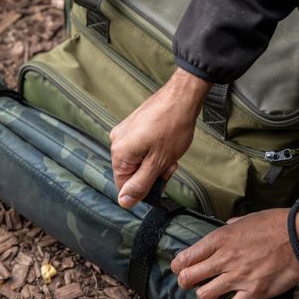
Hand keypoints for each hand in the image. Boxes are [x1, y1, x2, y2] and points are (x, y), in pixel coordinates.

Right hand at [110, 68, 210, 207]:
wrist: (182, 97)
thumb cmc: (173, 126)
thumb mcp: (158, 163)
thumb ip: (140, 184)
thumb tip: (124, 202)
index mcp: (119, 152)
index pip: (124, 185)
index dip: (144, 187)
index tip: (161, 178)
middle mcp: (116, 141)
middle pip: (131, 172)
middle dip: (151, 173)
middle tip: (169, 164)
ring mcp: (124, 131)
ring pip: (137, 160)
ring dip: (154, 162)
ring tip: (170, 152)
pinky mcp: (133, 125)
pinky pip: (139, 147)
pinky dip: (153, 150)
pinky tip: (166, 143)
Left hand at [170, 205, 298, 298]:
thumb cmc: (275, 224)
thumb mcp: (246, 218)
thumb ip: (231, 226)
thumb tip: (226, 227)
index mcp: (220, 238)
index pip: (186, 257)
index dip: (178, 265)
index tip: (180, 268)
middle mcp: (224, 259)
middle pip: (188, 278)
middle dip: (185, 282)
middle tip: (191, 283)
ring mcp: (238, 277)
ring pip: (204, 296)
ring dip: (206, 297)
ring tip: (213, 294)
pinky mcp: (254, 292)